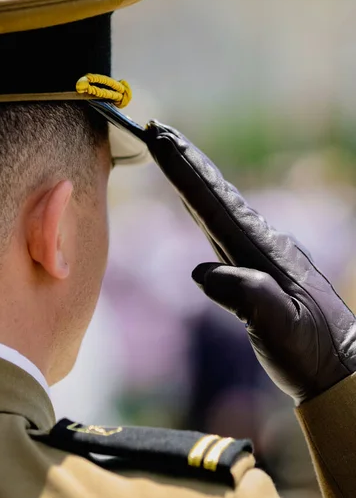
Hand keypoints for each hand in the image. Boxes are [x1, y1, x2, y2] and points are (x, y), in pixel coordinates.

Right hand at [145, 121, 355, 404]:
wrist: (340, 367)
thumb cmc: (311, 352)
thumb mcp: (282, 329)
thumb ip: (247, 297)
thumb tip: (203, 272)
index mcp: (265, 253)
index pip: (217, 205)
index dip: (187, 173)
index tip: (163, 140)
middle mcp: (263, 244)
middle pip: (217, 195)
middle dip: (187, 163)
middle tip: (159, 130)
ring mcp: (263, 254)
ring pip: (220, 207)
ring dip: (195, 179)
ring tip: (173, 153)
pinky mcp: (260, 269)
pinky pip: (225, 228)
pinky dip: (206, 207)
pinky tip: (201, 204)